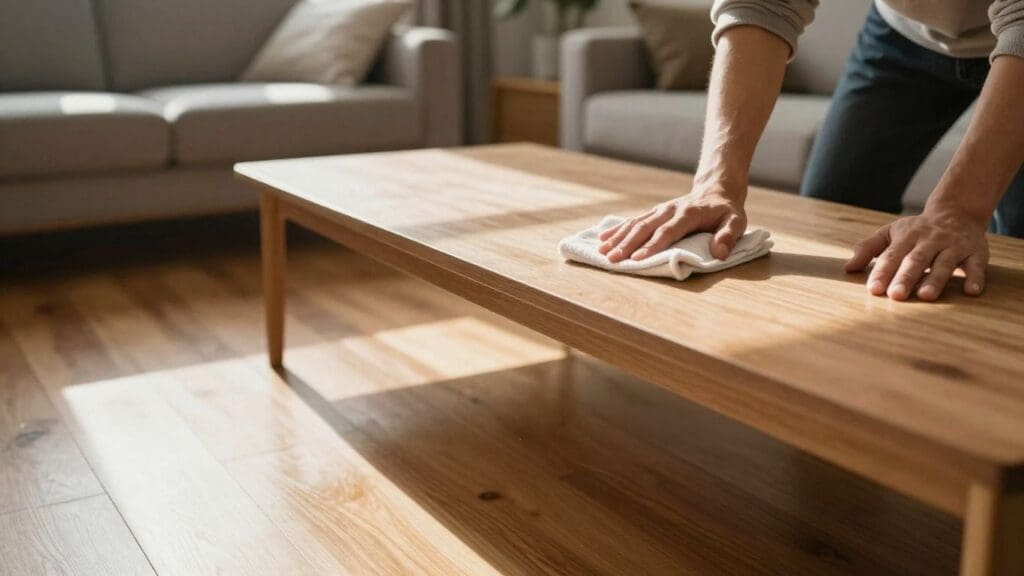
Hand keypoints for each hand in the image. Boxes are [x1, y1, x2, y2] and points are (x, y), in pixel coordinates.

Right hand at [598, 189, 747, 262]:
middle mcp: (670, 210)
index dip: (653, 245)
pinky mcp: (653, 213)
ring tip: (603, 252)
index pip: (668, 231)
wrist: (716, 190)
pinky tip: (602, 238)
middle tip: (613, 259)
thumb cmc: (726, 211)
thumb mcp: (736, 222)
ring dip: (618, 238)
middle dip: (628, 244)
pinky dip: (617, 230)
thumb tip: (719, 253)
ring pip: (635, 223)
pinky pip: (632, 221)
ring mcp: (659, 210)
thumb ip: (728, 236)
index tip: (638, 259)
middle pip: (645, 227)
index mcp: (689, 214)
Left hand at [845, 205, 988, 300]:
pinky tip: (971, 291)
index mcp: (907, 237)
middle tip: (896, 296)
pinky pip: (977, 265)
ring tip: (926, 296)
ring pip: (944, 263)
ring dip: (936, 279)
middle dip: (906, 278)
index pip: (892, 256)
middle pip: (916, 260)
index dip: (882, 272)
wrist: (957, 211)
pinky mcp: (976, 251)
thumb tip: (847, 268)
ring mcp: (954, 246)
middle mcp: (930, 241)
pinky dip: (975, 277)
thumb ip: (869, 249)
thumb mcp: (891, 233)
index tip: (873, 290)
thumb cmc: (917, 230)